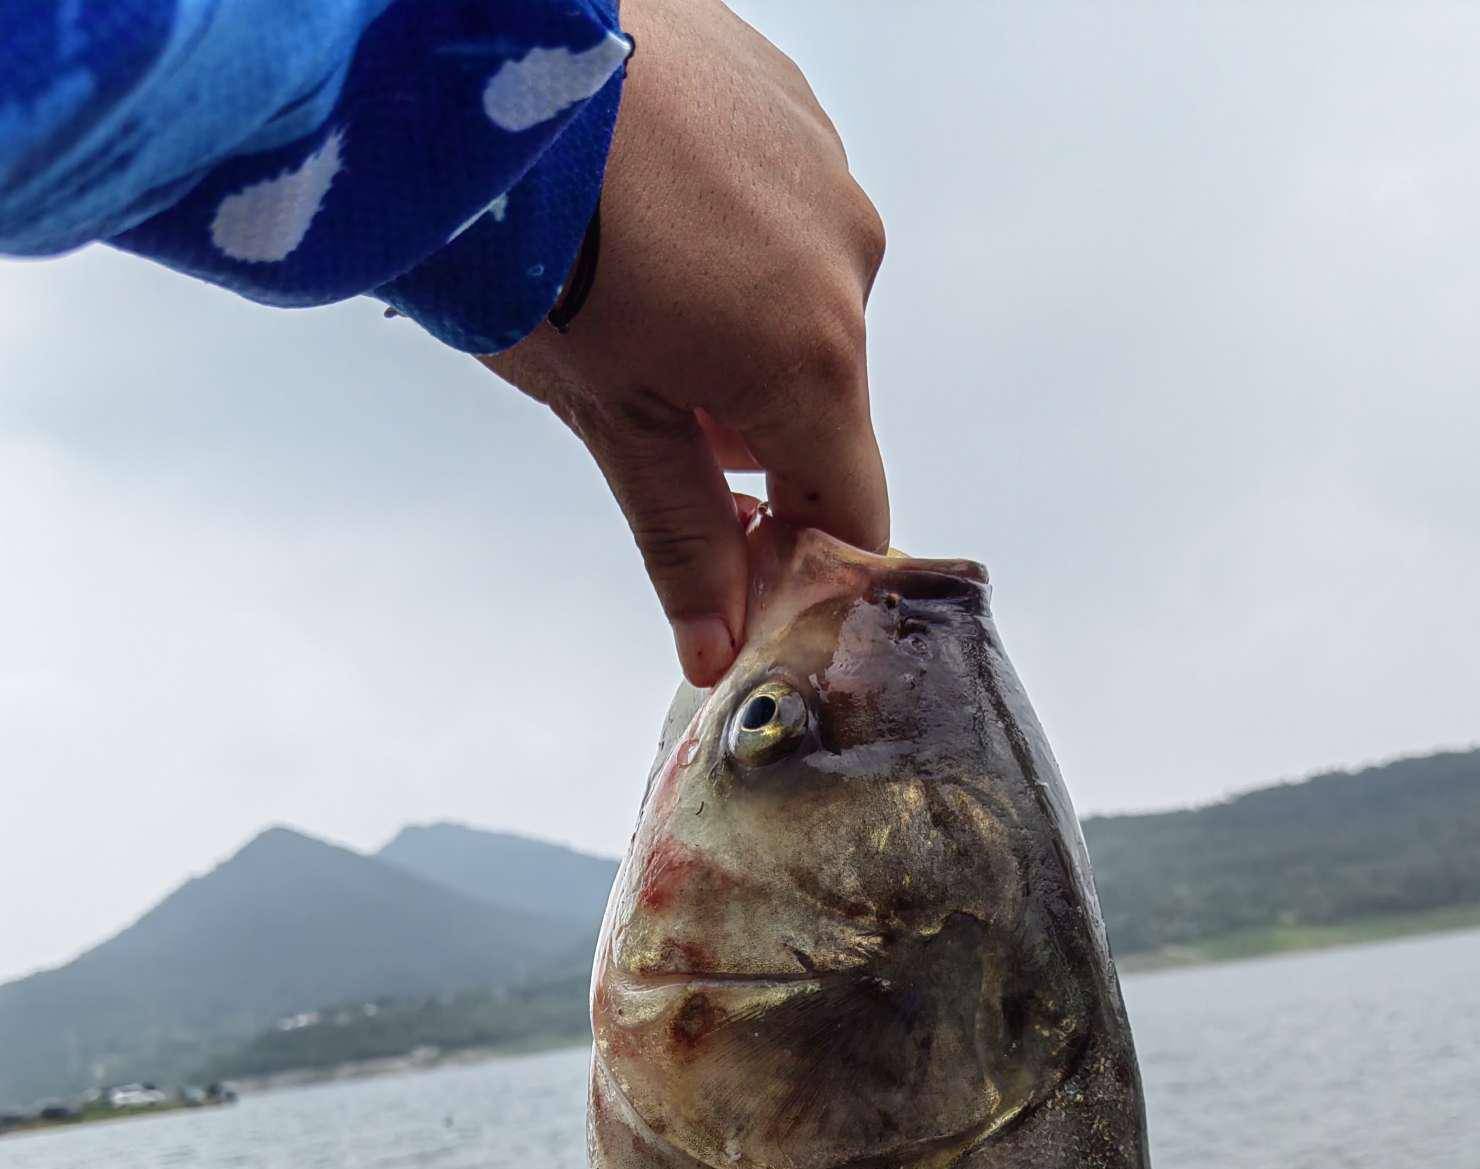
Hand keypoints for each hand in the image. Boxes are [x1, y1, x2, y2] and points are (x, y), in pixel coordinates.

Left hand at [483, 0, 887, 685]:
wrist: (475, 54)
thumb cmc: (529, 230)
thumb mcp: (606, 412)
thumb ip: (681, 535)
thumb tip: (718, 646)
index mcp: (812, 359)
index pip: (851, 509)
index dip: (801, 564)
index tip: (746, 585)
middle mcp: (846, 258)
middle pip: (821, 403)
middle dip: (744, 434)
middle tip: (638, 407)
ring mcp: (820, 164)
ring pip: (797, 299)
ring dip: (732, 329)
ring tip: (622, 290)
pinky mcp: (781, 95)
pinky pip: (776, 207)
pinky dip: (724, 236)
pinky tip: (639, 211)